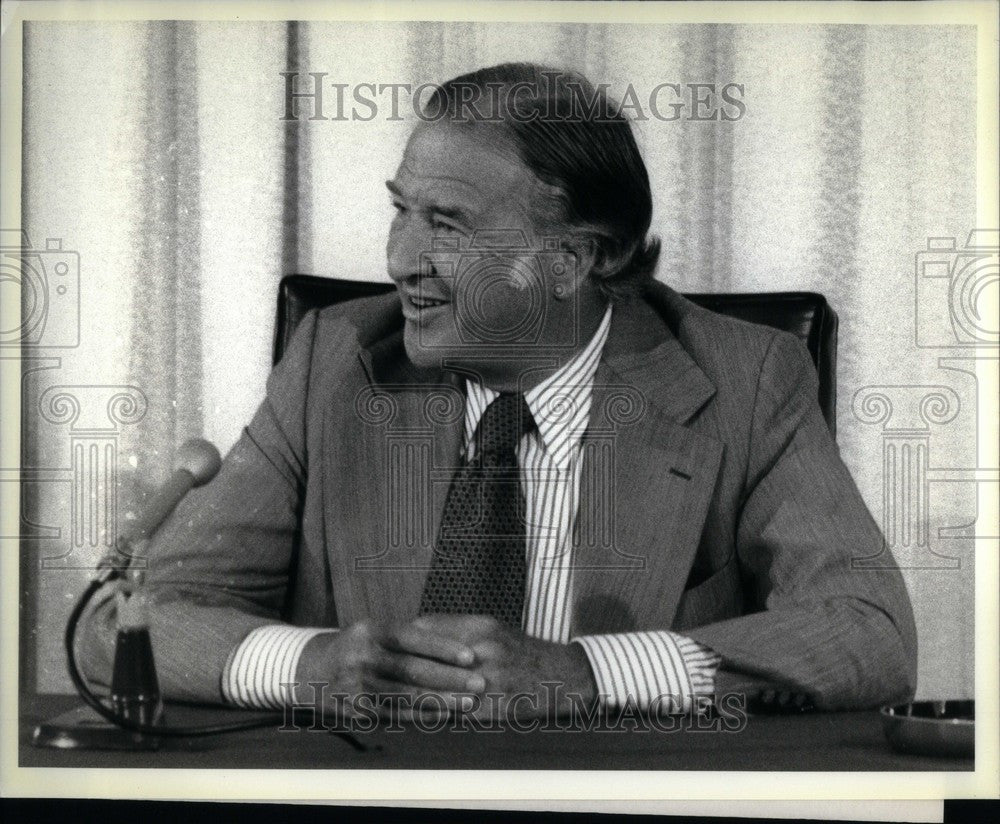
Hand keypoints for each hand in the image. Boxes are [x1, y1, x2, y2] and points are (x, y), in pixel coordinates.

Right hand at [295, 619, 481, 721]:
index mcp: (371, 631)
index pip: (412, 638)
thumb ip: (410, 636)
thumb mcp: (376, 631)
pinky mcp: (358, 710)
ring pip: (407, 697)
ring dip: (442, 702)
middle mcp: (362, 657)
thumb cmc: (360, 646)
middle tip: (480, 682)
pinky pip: (397, 715)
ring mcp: (358, 686)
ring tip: (469, 702)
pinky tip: (445, 716)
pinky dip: (423, 716)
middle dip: (449, 678)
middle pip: (412, 670)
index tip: (471, 656)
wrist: (314, 669)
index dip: (443, 648)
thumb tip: (459, 639)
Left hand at [391, 614, 598, 720]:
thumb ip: (454, 628)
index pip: (425, 632)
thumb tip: (413, 629)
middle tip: (366, 678)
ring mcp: (489, 682)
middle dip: (394, 671)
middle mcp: (482, 651)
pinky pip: (452, 715)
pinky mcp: (494, 709)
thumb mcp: (491, 628)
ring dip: (404, 698)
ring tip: (377, 701)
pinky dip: (428, 717)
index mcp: (479, 627)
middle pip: (425, 662)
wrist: (562, 677)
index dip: (397, 643)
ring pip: (434, 691)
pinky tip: (408, 721)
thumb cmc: (520, 651)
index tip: (377, 650)